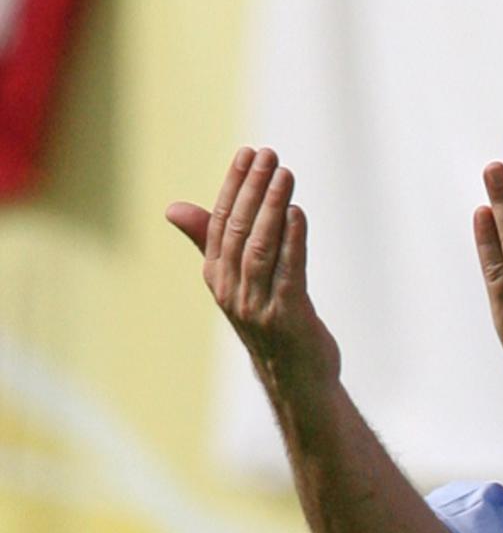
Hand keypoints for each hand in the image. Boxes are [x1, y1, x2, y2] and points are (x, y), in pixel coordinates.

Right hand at [166, 147, 339, 394]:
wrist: (296, 380)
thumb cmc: (270, 324)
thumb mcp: (238, 281)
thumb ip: (211, 243)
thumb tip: (174, 207)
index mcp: (218, 277)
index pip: (220, 222)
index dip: (234, 186)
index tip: (247, 152)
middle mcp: (232, 290)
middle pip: (239, 230)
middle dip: (253, 189)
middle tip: (269, 154)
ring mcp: (258, 306)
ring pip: (261, 247)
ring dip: (273, 207)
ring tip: (285, 174)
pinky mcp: (288, 317)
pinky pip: (289, 273)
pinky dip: (293, 241)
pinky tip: (298, 213)